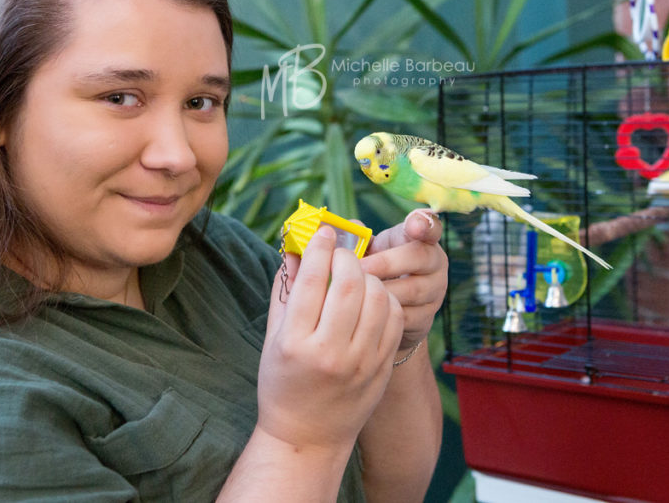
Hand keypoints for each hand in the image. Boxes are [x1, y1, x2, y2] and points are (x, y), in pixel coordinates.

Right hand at [257, 227, 404, 452]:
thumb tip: (294, 249)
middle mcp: (330, 353)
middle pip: (349, 285)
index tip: (323, 232)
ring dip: (369, 277)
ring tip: (357, 276)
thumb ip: (284, 293)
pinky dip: (386, 299)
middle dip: (347, 258)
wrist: (307, 437)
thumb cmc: (283, 384)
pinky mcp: (381, 368)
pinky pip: (394, 319)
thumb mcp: (274, 340)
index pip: (312, 281)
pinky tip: (372, 298)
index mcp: (295, 344)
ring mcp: (361, 363)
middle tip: (341, 252)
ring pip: (378, 298)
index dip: (319, 248)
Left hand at [359, 212, 447, 350]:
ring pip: (412, 291)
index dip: (424, 224)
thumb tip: (352, 227)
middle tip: (359, 268)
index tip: (414, 225)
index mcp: (423, 239)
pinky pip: (406, 315)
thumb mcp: (375, 248)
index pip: (431, 226)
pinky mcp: (427, 317)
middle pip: (419, 258)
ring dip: (382, 290)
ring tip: (357, 290)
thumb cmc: (381, 267)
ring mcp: (435, 291)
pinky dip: (384, 313)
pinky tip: (366, 310)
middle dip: (386, 263)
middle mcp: (436, 263)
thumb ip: (363, 237)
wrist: (393, 305)